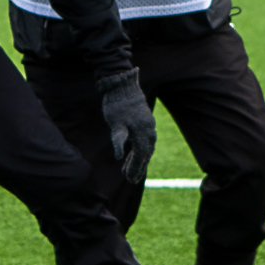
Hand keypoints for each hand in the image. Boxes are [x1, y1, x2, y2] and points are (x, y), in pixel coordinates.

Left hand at [97, 68, 154, 183]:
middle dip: (138, 167)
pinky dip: (138, 148)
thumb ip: (118, 139)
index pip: (141, 155)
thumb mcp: (115, 123)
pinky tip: (131, 153)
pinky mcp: (144, 121)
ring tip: (128, 171)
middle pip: (145, 153)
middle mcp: (149, 130)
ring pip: (145, 146)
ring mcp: (148, 125)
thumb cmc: (117, 104)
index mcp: (143, 132)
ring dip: (138, 159)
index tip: (129, 179)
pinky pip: (144, 139)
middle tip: (130, 180)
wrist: (123, 84)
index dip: (135, 168)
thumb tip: (119, 156)